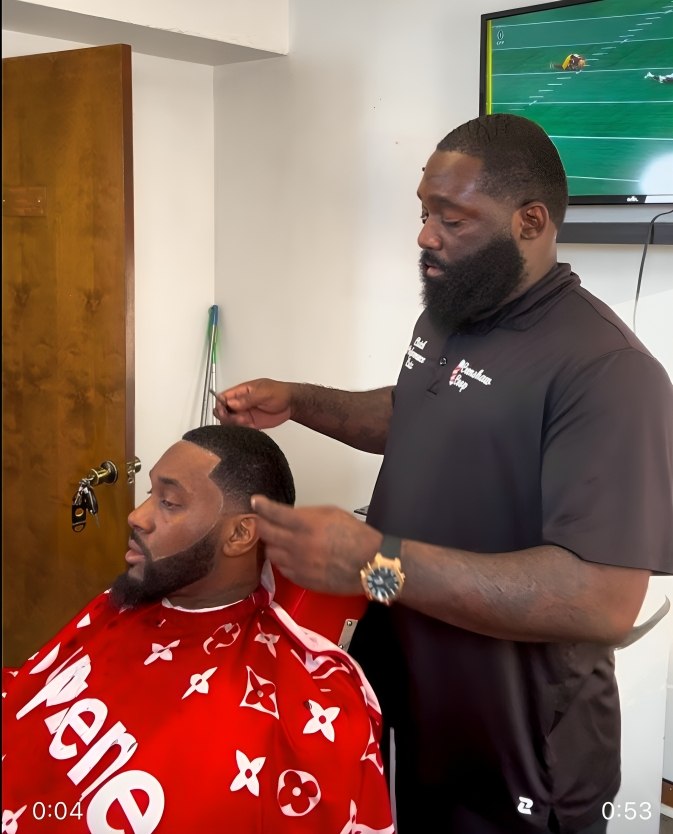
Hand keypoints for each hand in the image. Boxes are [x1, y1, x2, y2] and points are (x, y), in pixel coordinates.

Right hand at [213, 379, 292, 428]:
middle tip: (234, 417)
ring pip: (230, 421)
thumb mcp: (263, 392)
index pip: (222, 398)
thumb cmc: (279, 392)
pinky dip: (240, 430)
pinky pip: (239, 428)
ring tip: (243, 421)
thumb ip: (247, 398)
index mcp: (241, 392)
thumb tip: (232, 402)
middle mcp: (240, 403)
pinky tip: (247, 427)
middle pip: (223, 411)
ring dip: (233, 424)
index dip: (219, 405)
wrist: (292, 404)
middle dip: (225, 416)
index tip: (223, 410)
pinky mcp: (250, 424)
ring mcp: (245, 414)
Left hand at [251, 496, 382, 595]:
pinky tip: (290, 556)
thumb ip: (306, 514)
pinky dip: (283, 561)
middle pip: (265, 534)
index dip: (261, 506)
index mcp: (306, 524)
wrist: (369, 563)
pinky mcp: (302, 580)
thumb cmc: (356, 536)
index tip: (256, 502)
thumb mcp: (331, 513)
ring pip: (271, 553)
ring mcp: (298, 565)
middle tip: (259, 521)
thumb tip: (289, 516)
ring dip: (272, 544)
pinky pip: (282, 569)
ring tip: (277, 540)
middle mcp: (297, 545)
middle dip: (260, 525)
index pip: (273, 513)